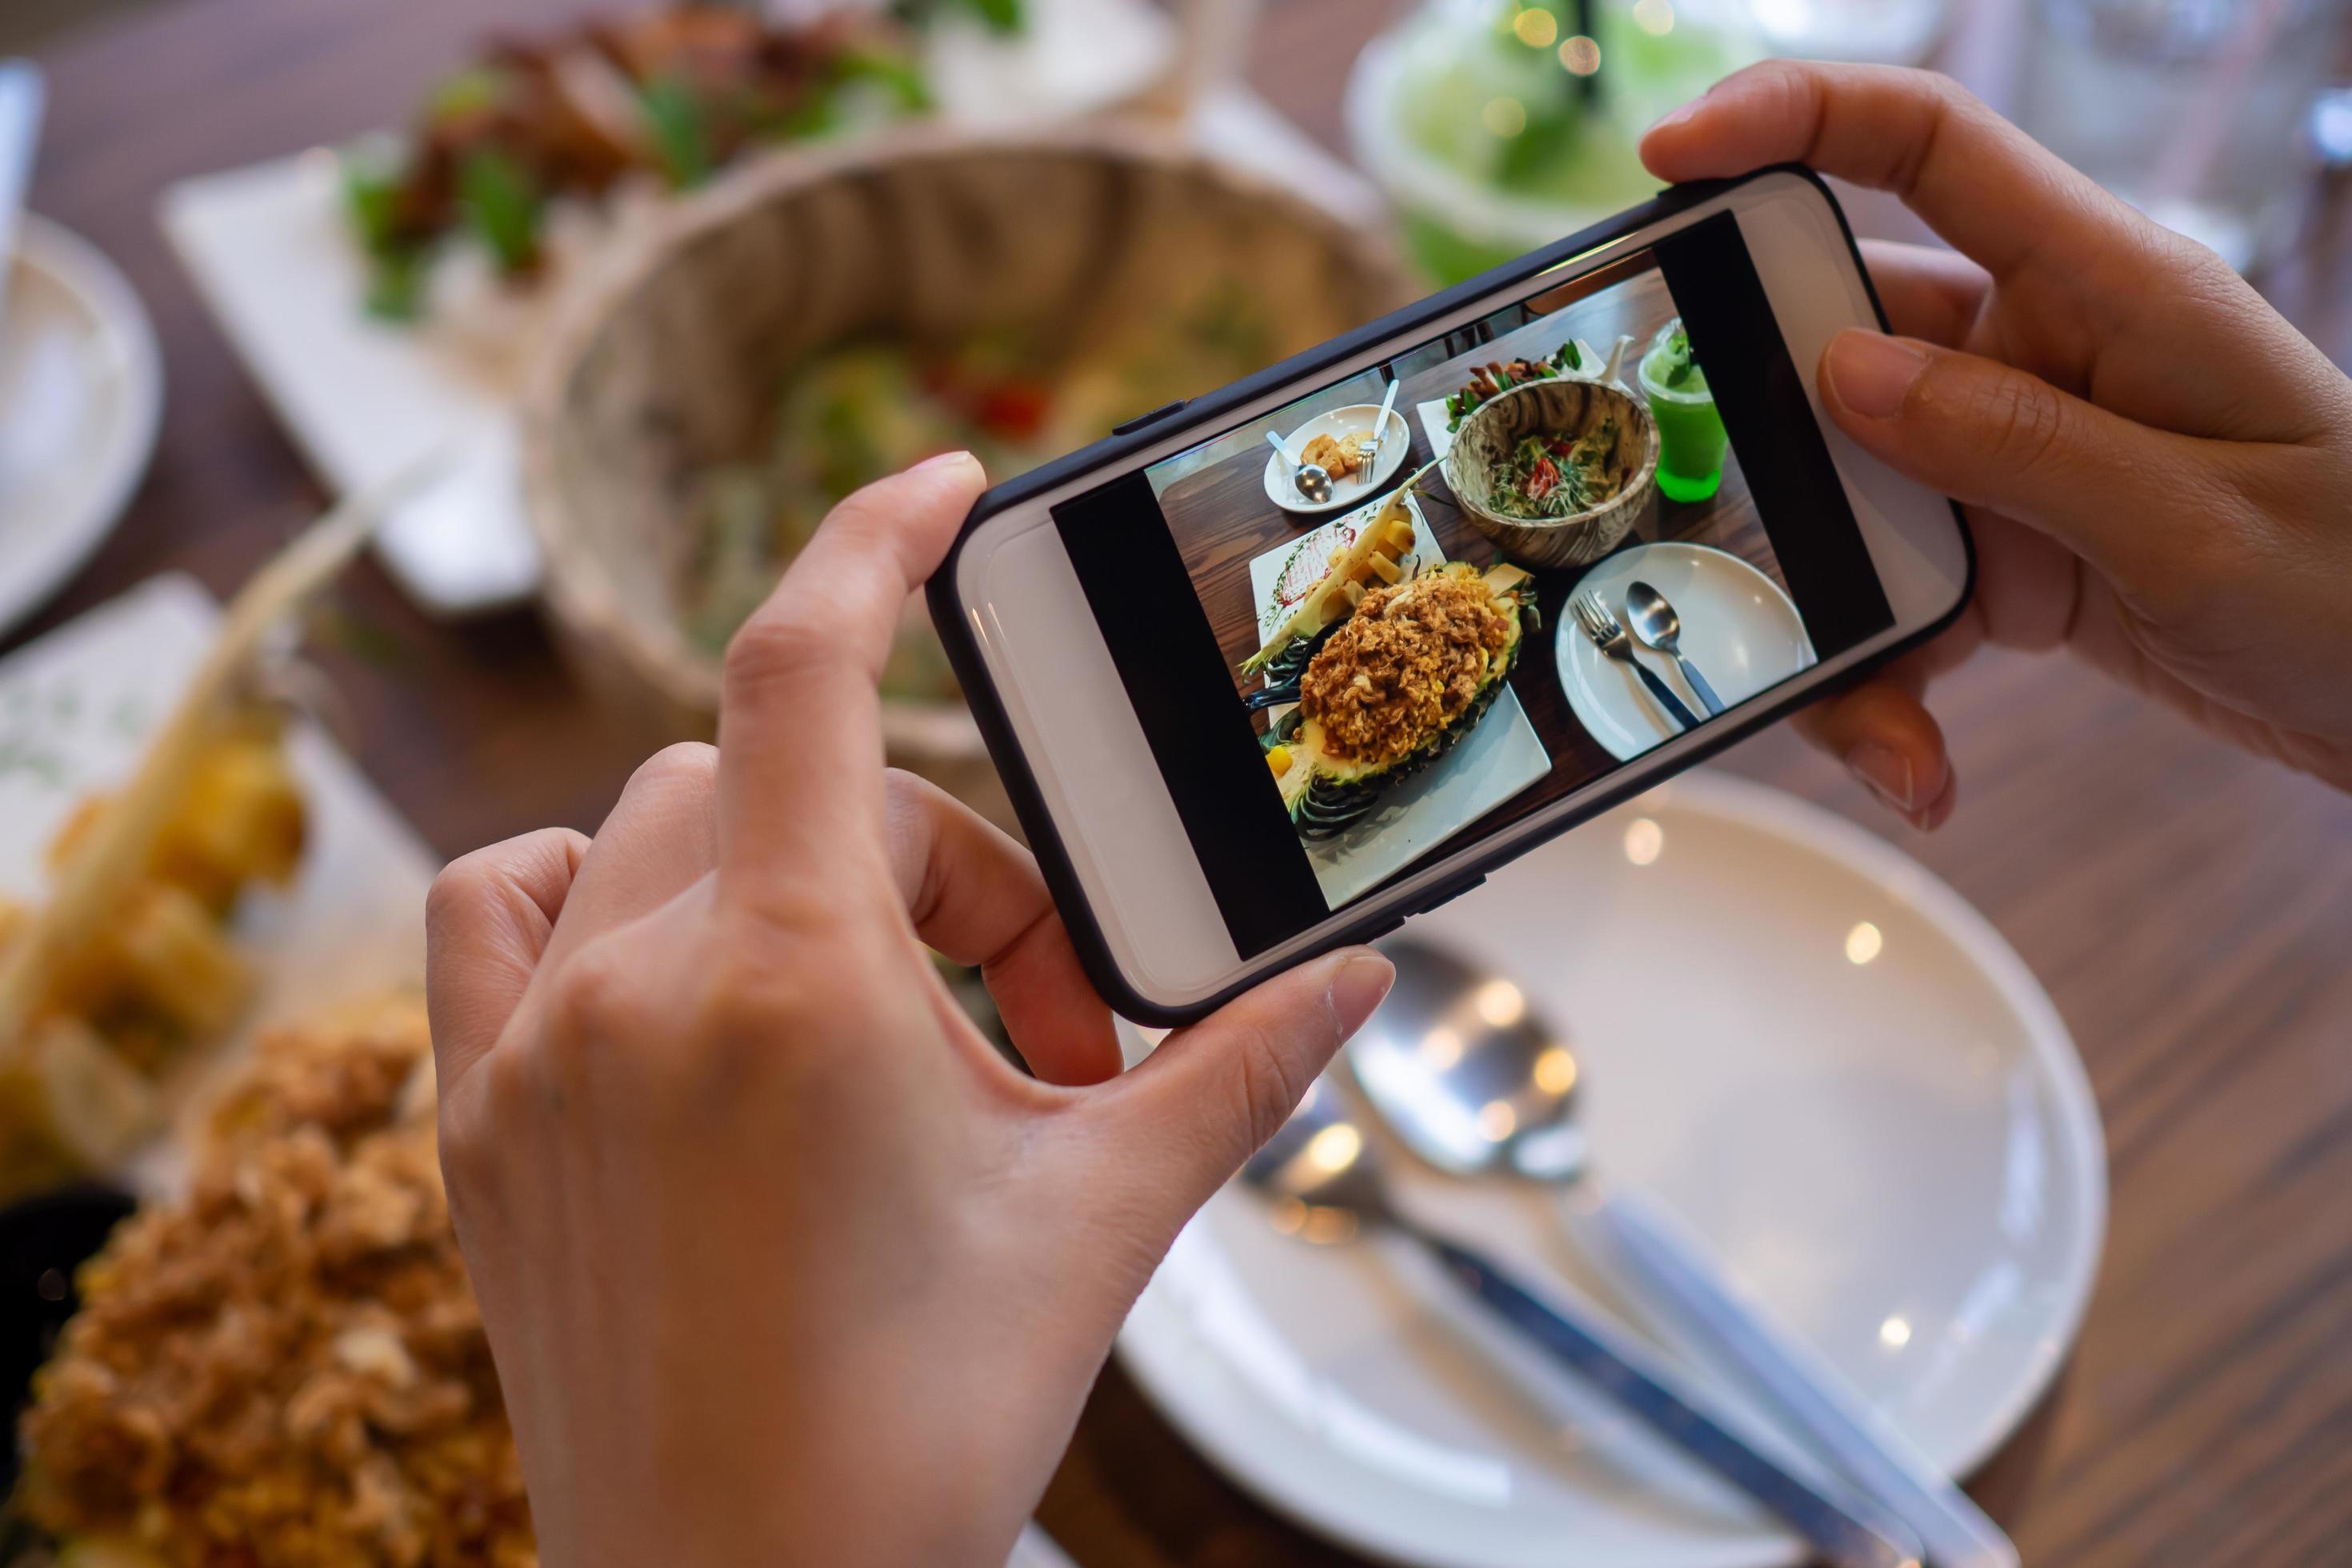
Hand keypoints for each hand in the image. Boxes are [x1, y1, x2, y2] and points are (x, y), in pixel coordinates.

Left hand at [425, 453, 1393, 1566]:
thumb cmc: (909, 1434)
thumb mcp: (1100, 1224)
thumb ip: (1235, 1073)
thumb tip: (1359, 981)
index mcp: (790, 984)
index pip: (804, 664)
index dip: (875, 536)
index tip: (944, 487)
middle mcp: (634, 987)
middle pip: (794, 779)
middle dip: (939, 861)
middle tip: (1029, 1023)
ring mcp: (531, 1051)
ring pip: (653, 823)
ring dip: (785, 864)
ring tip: (870, 1015)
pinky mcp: (477, 1118)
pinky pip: (498, 907)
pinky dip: (589, 889)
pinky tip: (675, 973)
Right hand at [1643, 62, 2351, 824]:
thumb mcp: (2191, 521)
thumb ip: (2015, 444)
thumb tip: (1841, 374)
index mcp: (2105, 286)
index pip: (1928, 146)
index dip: (1789, 119)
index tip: (1668, 158)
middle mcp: (2039, 349)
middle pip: (1836, 342)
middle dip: (1764, 441)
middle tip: (1726, 526)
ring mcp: (2008, 450)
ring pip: (1844, 495)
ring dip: (1833, 610)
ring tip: (1878, 730)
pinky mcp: (1998, 544)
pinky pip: (1887, 593)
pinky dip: (1882, 682)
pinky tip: (1915, 759)